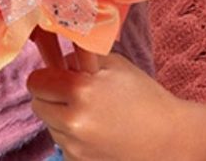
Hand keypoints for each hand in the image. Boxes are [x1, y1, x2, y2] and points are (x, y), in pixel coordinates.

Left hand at [27, 53, 187, 159]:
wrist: (169, 139)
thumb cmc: (145, 97)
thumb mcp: (115, 65)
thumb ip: (81, 58)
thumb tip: (57, 57)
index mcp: (81, 90)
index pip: (36, 81)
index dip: (47, 76)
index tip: (58, 75)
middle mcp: (73, 121)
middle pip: (37, 104)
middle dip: (51, 96)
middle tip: (74, 93)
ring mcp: (75, 147)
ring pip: (50, 125)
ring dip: (62, 116)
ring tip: (92, 112)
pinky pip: (62, 144)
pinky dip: (73, 137)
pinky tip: (97, 131)